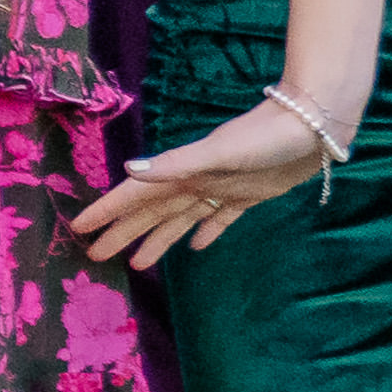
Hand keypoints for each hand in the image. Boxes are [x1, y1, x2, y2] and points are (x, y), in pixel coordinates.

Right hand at [76, 87, 339, 269]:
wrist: (311, 128)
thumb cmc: (264, 137)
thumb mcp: (218, 151)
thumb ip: (175, 163)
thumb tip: (129, 170)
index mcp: (182, 172)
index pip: (135, 195)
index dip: (107, 211)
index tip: (80, 228)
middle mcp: (195, 181)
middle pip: (151, 212)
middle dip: (123, 232)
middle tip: (96, 255)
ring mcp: (220, 189)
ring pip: (179, 220)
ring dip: (157, 239)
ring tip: (136, 263)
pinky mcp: (247, 196)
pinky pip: (218, 219)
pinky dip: (206, 232)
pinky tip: (198, 247)